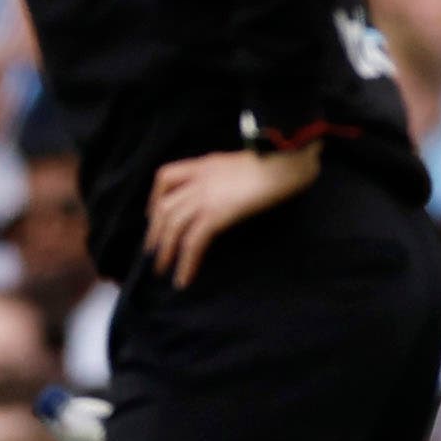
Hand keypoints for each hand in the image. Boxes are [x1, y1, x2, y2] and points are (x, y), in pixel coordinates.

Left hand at [141, 144, 314, 285]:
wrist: (287, 162)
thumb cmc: (277, 163)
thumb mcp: (243, 164)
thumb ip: (227, 177)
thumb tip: (228, 195)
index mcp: (204, 165)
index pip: (165, 176)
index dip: (155, 197)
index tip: (153, 216)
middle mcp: (199, 180)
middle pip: (165, 207)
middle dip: (156, 232)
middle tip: (152, 253)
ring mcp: (205, 197)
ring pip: (174, 226)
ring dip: (165, 251)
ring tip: (162, 270)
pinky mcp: (217, 214)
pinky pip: (193, 242)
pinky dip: (186, 262)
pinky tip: (183, 278)